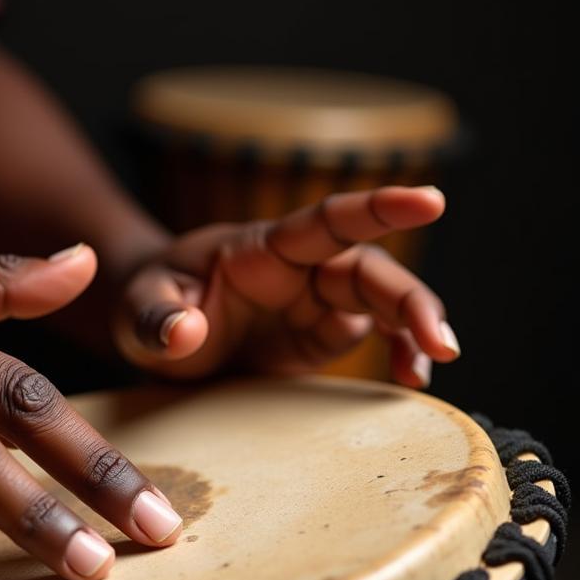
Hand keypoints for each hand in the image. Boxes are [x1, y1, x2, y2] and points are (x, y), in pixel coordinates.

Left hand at [113, 186, 459, 385]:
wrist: (156, 328)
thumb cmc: (147, 303)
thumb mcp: (138, 309)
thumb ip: (156, 318)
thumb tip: (186, 332)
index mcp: (262, 248)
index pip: (326, 220)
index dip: (378, 208)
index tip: (431, 201)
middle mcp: (299, 270)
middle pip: (369, 270)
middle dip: (410, 300)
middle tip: (441, 342)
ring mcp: (314, 304)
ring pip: (380, 303)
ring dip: (414, 327)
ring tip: (434, 363)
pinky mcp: (317, 338)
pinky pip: (371, 338)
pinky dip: (397, 353)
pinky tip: (412, 378)